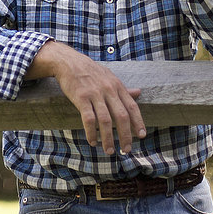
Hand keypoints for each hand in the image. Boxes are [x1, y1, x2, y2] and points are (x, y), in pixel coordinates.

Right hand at [25, 41, 145, 154]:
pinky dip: (91, 132)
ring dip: (108, 138)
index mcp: (118, 86)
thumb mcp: (111, 77)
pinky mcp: (81, 98)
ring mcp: (95, 94)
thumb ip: (124, 89)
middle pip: (121, 116)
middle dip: (125, 135)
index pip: (132, 106)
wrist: (70, 62)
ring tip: (109, 151)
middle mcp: (109, 90)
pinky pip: (88, 118)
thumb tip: (139, 93)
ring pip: (105, 120)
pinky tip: (92, 142)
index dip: (138, 122)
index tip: (142, 135)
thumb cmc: (92, 72)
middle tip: (126, 150)